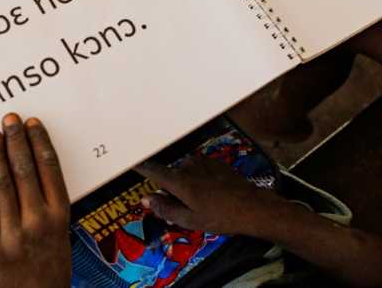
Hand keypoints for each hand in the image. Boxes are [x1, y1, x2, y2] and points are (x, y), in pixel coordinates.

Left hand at [0, 114, 69, 287]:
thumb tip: (29, 164)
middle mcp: (39, 221)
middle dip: (15, 140)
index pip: (49, 167)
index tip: (31, 123)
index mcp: (60, 215)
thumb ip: (48, 203)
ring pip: (2, 183)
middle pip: (25, 169)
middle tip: (9, 120)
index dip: (39, 141)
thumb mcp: (61, 233)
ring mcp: (14, 234)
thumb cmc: (50, 266)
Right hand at [135, 156, 283, 234]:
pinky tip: (211, 192)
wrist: (253, 206)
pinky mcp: (216, 162)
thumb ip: (166, 209)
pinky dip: (199, 178)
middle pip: (171, 173)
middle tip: (181, 205)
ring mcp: (203, 161)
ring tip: (200, 201)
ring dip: (187, 182)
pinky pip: (199, 168)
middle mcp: (188, 165)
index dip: (140, 166)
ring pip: (186, 170)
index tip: (129, 160)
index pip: (153, 170)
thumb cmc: (220, 217)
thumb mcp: (190, 220)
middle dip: (171, 186)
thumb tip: (146, 199)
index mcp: (179, 180)